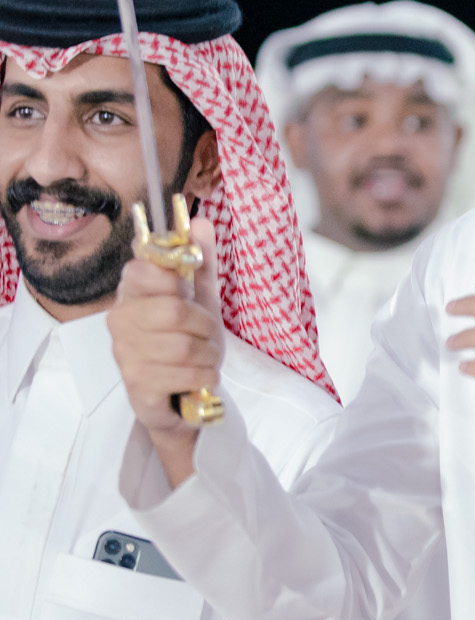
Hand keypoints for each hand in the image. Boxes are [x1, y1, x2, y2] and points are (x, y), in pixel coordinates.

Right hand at [110, 216, 223, 488]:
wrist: (185, 398)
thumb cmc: (190, 343)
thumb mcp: (202, 299)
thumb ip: (201, 262)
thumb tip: (201, 222)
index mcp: (132, 291)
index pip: (146, 268)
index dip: (178, 279)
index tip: (189, 293)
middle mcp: (120, 319)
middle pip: (174, 311)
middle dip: (206, 327)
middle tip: (207, 337)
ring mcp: (125, 354)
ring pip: (184, 346)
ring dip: (209, 356)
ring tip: (204, 360)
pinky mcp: (138, 386)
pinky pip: (185, 374)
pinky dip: (204, 377)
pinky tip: (199, 379)